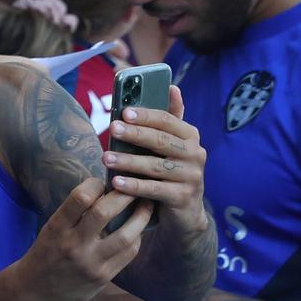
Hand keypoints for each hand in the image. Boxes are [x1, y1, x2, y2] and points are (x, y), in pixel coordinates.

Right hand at [9, 178, 152, 300]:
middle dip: (125, 195)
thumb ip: (74, 212)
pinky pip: (128, 254)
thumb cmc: (45, 254)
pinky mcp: (103, 278)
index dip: (96, 184)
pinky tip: (137, 231)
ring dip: (141, 216)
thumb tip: (105, 189)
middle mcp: (74, 245)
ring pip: (126, 235)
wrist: (34, 292)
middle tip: (136, 186)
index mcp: (57, 228)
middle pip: (105, 212)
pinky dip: (136, 238)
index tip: (103, 182)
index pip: (80, 197)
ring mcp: (90, 263)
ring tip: (147, 205)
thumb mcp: (51, 229)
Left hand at [103, 83, 208, 236]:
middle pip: (161, 140)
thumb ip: (170, 118)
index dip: (146, 115)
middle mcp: (195, 154)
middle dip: (135, 133)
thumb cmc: (172, 171)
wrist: (186, 213)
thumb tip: (172, 86)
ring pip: (155, 165)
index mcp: (190, 136)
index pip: (168, 120)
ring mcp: (191, 176)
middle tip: (112, 128)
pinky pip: (154, 189)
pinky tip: (116, 182)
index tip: (124, 111)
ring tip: (105, 158)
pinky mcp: (183, 198)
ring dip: (128, 161)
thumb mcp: (172, 146)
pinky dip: (134, 185)